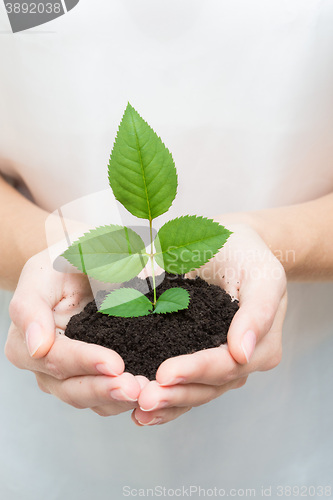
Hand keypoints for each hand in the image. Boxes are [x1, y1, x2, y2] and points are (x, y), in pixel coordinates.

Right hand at [5, 249, 143, 415]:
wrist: (78, 267)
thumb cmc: (57, 266)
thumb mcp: (40, 272)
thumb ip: (32, 306)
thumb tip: (37, 346)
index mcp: (25, 342)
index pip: (56, 358)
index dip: (85, 362)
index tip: (114, 364)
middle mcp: (44, 367)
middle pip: (72, 388)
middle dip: (105, 389)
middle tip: (135, 387)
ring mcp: (67, 377)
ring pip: (91, 399)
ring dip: (118, 400)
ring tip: (146, 392)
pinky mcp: (91, 379)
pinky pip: (106, 399)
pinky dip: (126, 400)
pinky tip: (148, 394)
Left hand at [132, 223, 286, 425]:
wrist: (229, 246)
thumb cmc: (246, 255)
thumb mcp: (262, 274)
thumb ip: (258, 311)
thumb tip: (243, 353)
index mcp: (262, 345)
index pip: (227, 366)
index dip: (196, 371)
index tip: (164, 373)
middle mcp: (242, 361)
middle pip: (209, 387)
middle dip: (176, 394)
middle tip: (143, 398)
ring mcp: (220, 364)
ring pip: (195, 393)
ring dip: (168, 404)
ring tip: (139, 410)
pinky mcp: (199, 360)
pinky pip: (184, 385)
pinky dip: (166, 400)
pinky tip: (141, 411)